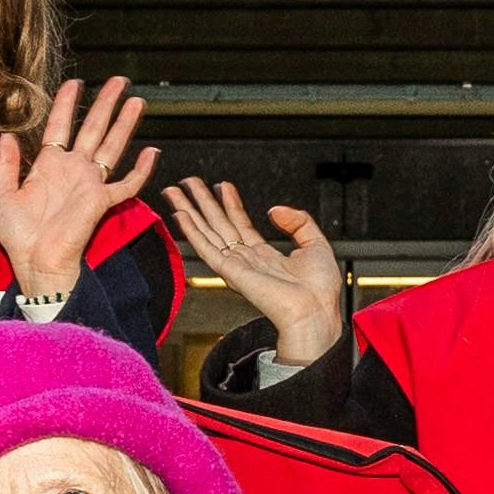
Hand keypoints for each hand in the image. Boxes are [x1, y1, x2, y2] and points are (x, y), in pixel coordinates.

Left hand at [0, 77, 158, 300]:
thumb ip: (7, 165)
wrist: (36, 262)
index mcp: (48, 167)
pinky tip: (151, 153)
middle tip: (119, 82)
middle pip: (93, 128)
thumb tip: (7, 135)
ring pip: (112, 146)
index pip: (60, 126)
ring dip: (125, 124)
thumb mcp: (3, 195)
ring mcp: (89, 184)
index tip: (76, 82)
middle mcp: (73, 170)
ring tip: (136, 101)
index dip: (67, 104)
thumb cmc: (19, 236)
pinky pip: (127, 184)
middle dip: (106, 103)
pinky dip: (141, 170)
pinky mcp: (102, 201)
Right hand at [164, 177, 346, 365]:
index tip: (222, 185)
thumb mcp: (316, 244)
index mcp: (266, 256)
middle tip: (187, 182)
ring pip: (207, 232)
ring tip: (175, 191)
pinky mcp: (230, 272)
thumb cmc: (319, 290)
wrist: (315, 312)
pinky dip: (191, 230)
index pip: (240, 224)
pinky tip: (180, 215)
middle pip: (218, 224)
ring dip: (189, 211)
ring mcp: (236, 265)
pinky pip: (206, 247)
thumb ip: (298, 221)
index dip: (231, 203)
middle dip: (202, 202)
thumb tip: (274, 210)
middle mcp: (247, 260)